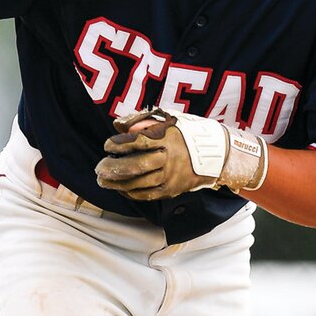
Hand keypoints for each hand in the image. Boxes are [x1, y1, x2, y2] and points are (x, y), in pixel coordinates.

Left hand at [95, 110, 266, 199]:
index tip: (107, 144)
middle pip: (136, 165)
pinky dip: (131, 193)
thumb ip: (145, 122)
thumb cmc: (188, 133)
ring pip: (139, 183)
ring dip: (117, 183)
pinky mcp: (172, 190)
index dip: (119, 144)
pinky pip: (147, 194)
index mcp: (169, 138)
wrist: (218, 154)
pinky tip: (120, 188)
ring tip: (102, 180)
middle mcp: (170, 159)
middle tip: (98, 167)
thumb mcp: (170, 120)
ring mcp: (172, 177)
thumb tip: (120, 126)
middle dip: (113, 167)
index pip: (138, 142)